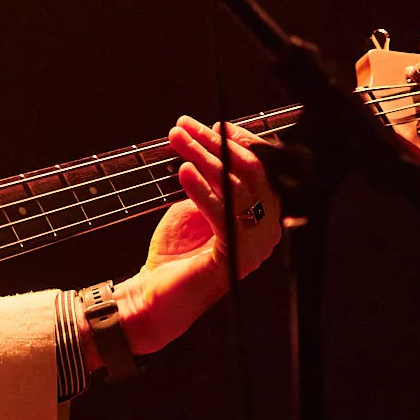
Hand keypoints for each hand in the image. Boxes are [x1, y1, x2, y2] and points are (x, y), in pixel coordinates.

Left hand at [116, 117, 287, 352]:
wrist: (154, 295)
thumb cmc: (175, 252)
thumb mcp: (196, 205)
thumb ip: (210, 179)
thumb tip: (210, 138)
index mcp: (261, 216)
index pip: (261, 170)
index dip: (239, 142)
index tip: (213, 124)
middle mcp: (265, 231)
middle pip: (250, 173)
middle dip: (216, 143)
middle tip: (186, 126)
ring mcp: (252, 246)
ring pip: (236, 187)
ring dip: (204, 157)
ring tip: (178, 140)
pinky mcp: (232, 259)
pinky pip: (221, 215)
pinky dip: (202, 190)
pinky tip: (182, 171)